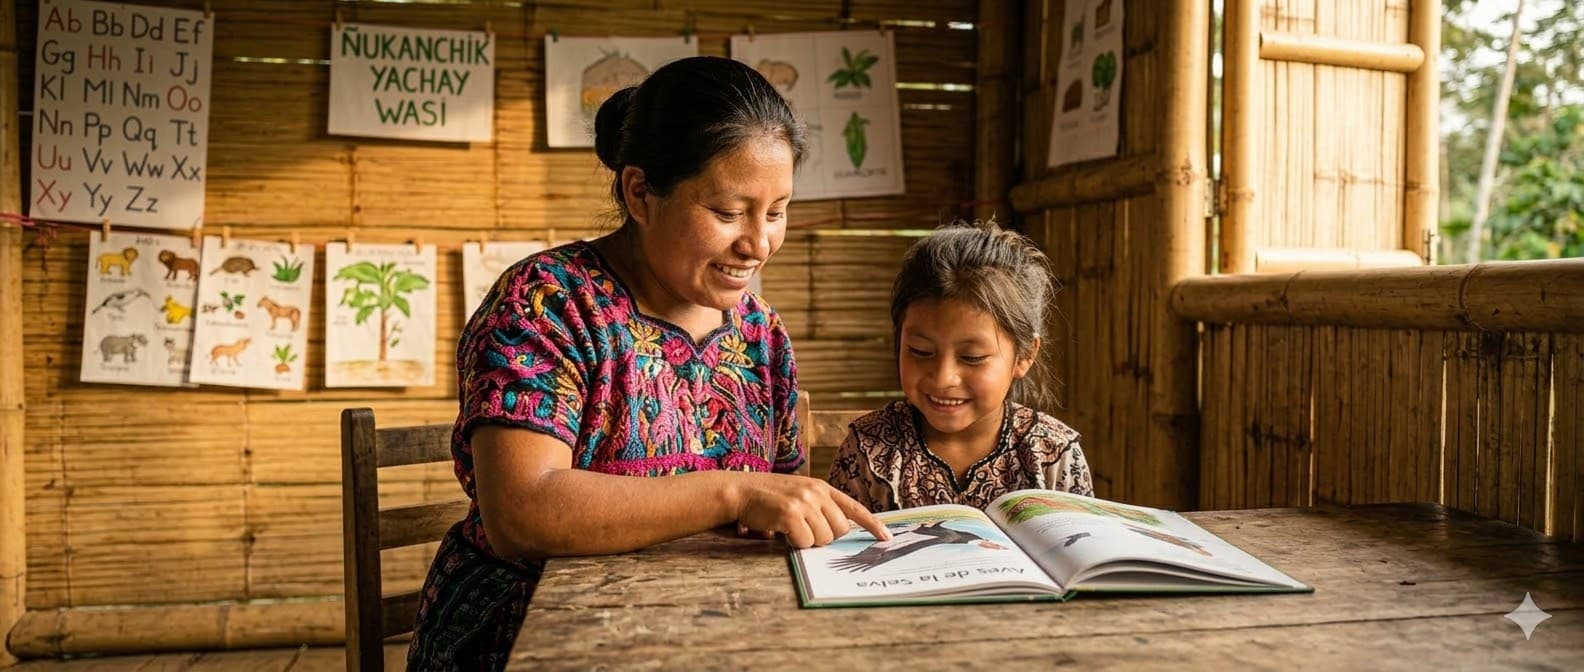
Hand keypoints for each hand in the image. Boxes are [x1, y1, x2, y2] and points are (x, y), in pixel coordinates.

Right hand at [730, 473, 890, 547]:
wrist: (740, 491)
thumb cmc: (768, 498)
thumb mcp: (799, 495)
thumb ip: (819, 508)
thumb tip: (837, 533)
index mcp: (821, 487)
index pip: (854, 508)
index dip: (872, 525)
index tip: (886, 538)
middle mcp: (816, 492)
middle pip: (840, 530)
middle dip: (825, 538)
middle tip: (805, 531)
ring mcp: (804, 502)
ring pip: (824, 539)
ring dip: (808, 541)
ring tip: (790, 529)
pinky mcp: (791, 514)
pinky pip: (805, 542)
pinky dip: (794, 543)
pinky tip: (781, 532)